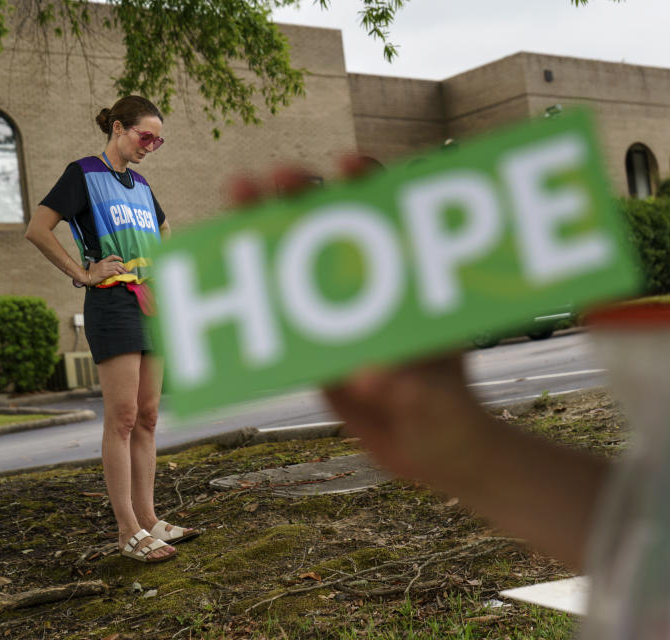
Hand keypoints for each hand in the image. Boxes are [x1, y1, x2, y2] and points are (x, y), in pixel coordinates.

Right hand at [88, 254, 127, 283]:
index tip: (122, 260)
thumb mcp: (93, 265)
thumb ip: (96, 263)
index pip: (112, 257)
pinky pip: (113, 272)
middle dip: (122, 267)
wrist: (87, 276)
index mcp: (103, 261)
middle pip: (116, 264)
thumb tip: (95, 262)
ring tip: (124, 273)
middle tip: (126, 270)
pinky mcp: (105, 274)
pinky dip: (117, 273)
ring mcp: (105, 269)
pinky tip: (119, 275)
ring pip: (116, 268)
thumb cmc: (90, 272)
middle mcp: (104, 264)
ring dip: (121, 271)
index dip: (118, 257)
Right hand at [225, 157, 498, 483]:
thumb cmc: (455, 424)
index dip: (370, 188)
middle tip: (269, 179)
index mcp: (414, 293)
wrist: (437, 457)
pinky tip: (215, 273)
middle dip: (301, 198)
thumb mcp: (444, 410)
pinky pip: (278, 318)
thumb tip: (371, 375)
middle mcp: (374, 294)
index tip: (347, 167)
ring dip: (264, 232)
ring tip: (234, 197)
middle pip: (333, 232)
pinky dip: (248, 295)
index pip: (392, 222)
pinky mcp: (316, 350)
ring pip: (297, 267)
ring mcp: (341, 319)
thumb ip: (417, 395)